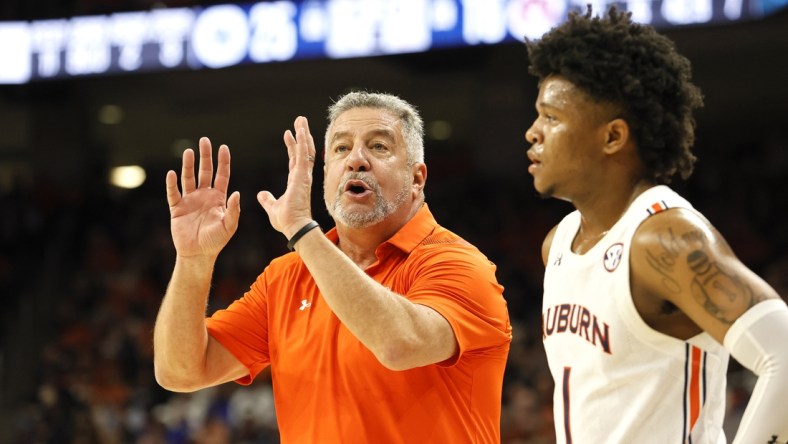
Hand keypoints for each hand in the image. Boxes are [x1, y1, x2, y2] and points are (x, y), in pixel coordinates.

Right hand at [165, 137, 240, 257]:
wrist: (198, 254)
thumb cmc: (216, 241)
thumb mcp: (229, 226)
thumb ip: (233, 210)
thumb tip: (237, 193)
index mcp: (218, 198)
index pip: (222, 175)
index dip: (223, 162)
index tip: (223, 147)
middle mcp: (204, 195)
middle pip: (205, 171)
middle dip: (205, 156)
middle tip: (205, 140)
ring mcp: (190, 200)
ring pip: (188, 178)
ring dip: (188, 165)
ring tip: (189, 151)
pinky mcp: (177, 208)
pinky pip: (173, 193)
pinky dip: (171, 184)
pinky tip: (171, 174)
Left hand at [257, 116, 316, 237]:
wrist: (294, 227)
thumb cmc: (287, 221)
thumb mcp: (273, 208)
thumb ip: (267, 200)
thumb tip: (261, 194)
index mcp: (296, 183)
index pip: (294, 160)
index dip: (292, 147)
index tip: (288, 134)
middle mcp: (302, 177)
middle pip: (302, 152)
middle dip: (301, 136)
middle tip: (300, 122)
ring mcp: (303, 175)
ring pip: (305, 150)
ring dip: (303, 134)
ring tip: (301, 120)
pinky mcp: (302, 176)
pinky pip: (303, 155)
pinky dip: (303, 142)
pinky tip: (302, 130)